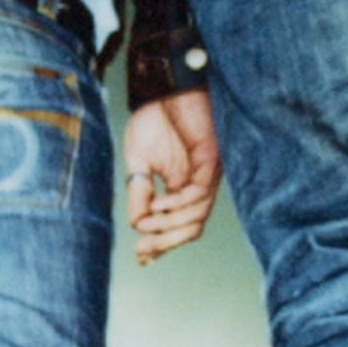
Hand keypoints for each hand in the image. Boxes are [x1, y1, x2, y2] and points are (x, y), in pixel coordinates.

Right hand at [124, 89, 219, 261]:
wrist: (163, 90)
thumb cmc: (153, 121)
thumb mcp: (138, 165)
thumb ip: (140, 195)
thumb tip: (137, 225)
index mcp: (180, 189)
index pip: (177, 226)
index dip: (161, 244)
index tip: (140, 256)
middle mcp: (196, 187)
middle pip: (191, 228)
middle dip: (167, 243)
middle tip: (143, 249)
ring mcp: (206, 175)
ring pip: (197, 217)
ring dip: (169, 226)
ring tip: (146, 224)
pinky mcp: (210, 161)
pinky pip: (198, 194)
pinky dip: (177, 205)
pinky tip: (158, 204)